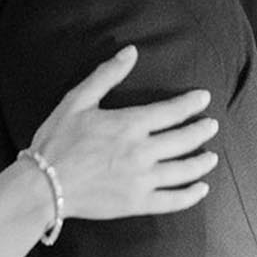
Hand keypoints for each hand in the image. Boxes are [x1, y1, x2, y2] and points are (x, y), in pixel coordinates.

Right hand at [27, 45, 219, 219]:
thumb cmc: (57, 139)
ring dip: (202, 162)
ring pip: (184, 170)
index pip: (170, 111)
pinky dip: (191, 194)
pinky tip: (201, 188)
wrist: (43, 184)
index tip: (204, 98)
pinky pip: (173, 200)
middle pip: (183, 139)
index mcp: (129, 124)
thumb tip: (131, 52)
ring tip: (211, 157)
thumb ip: (106, 75)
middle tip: (212, 125)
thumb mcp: (77, 100)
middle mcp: (142, 151)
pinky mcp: (138, 204)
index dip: (190, 104)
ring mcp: (142, 180)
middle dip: (201, 130)